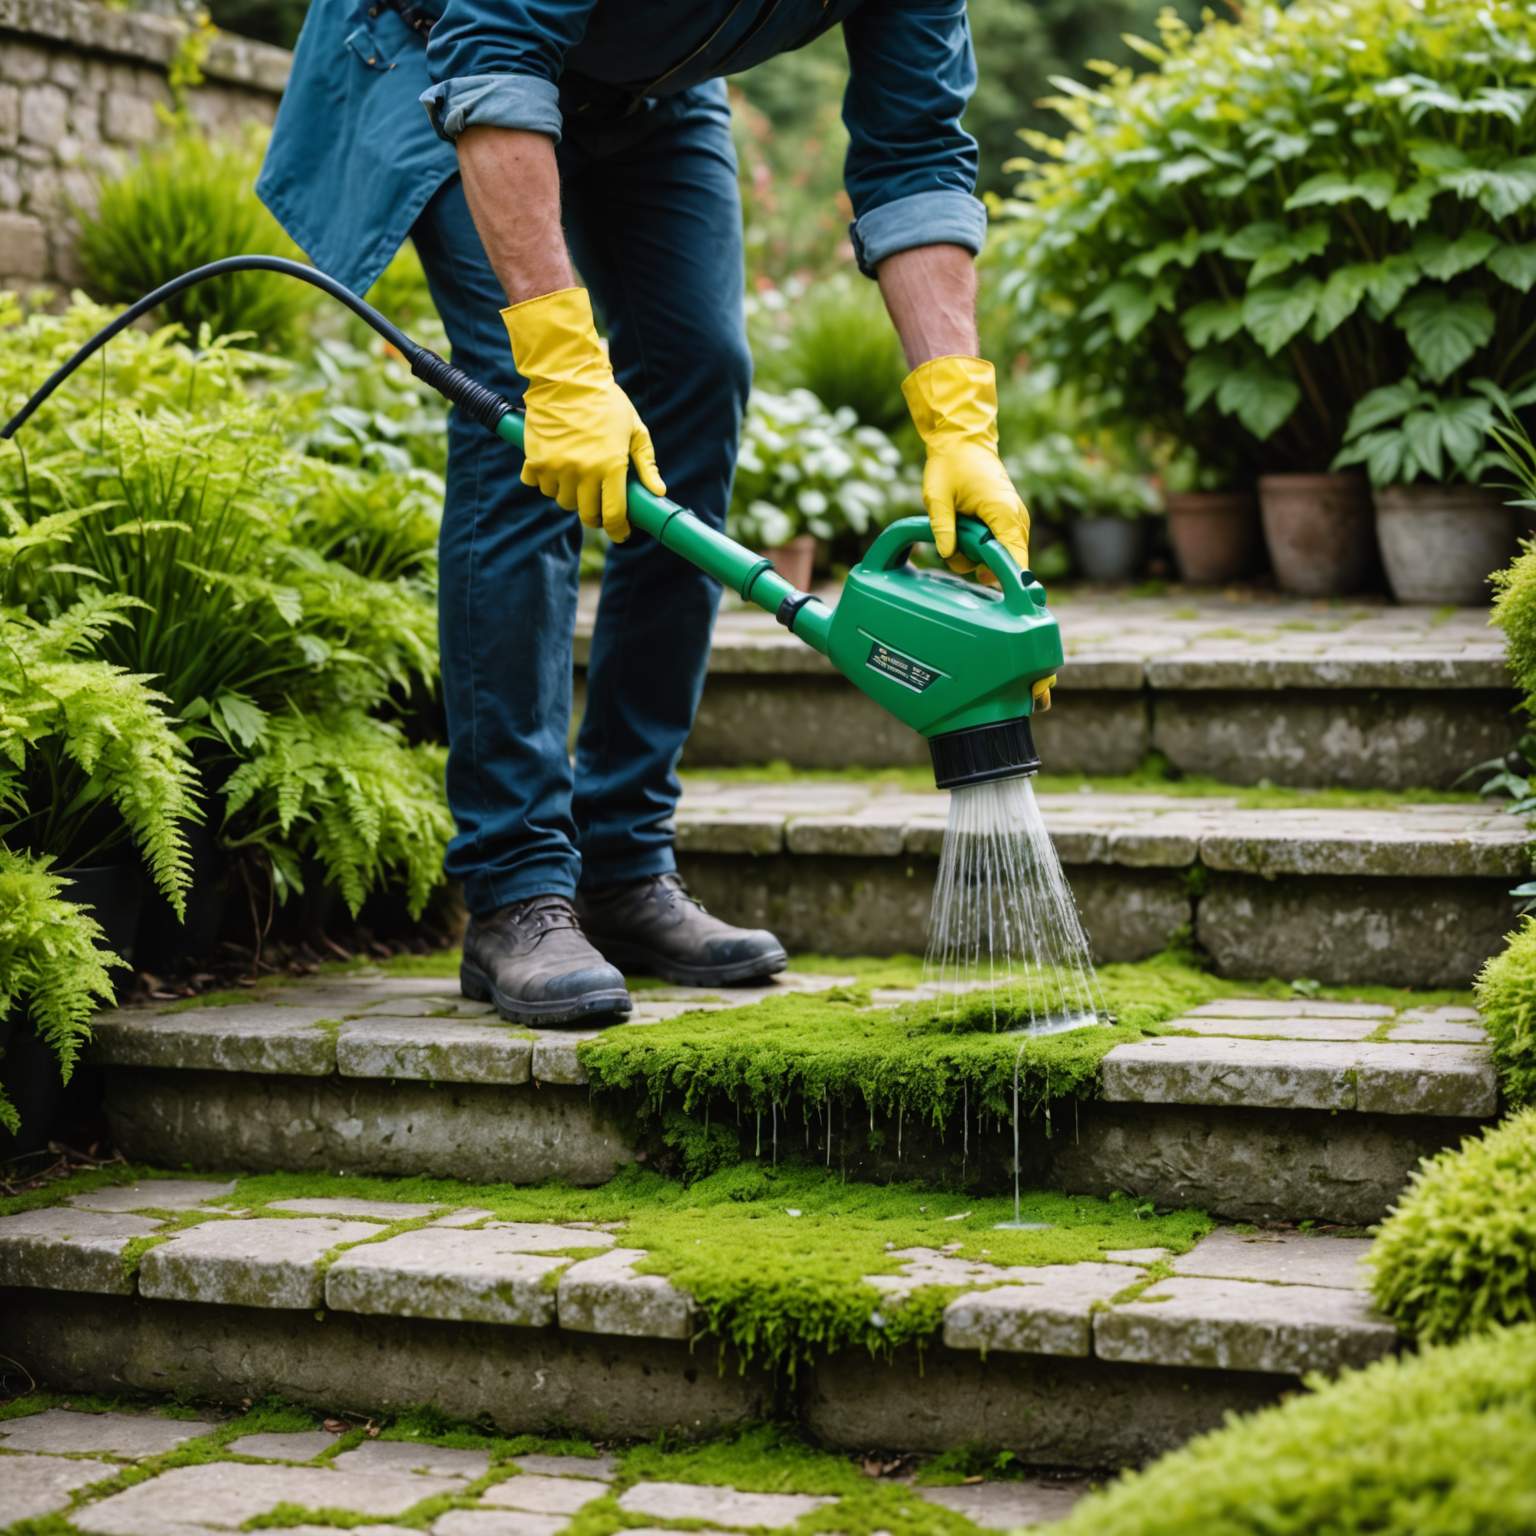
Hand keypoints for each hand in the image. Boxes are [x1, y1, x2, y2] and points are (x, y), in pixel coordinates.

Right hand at [501, 287, 664, 540]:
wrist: (566, 376)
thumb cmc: (606, 401)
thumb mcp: (634, 429)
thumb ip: (646, 464)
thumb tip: (659, 493)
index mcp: (611, 466)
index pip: (614, 515)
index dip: (618, 530)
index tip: (621, 534)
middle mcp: (583, 472)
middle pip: (587, 515)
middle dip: (595, 514)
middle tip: (598, 503)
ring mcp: (557, 468)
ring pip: (562, 501)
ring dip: (570, 495)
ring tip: (577, 476)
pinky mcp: (535, 460)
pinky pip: (539, 485)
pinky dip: (547, 481)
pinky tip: (555, 465)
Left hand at [902, 354, 1029, 576]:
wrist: (963, 442)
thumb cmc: (950, 465)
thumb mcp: (937, 496)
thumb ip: (943, 526)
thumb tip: (947, 554)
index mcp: (1003, 511)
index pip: (1015, 557)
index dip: (1012, 580)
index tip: (1012, 599)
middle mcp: (1016, 518)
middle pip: (1009, 562)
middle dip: (981, 564)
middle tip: (957, 544)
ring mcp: (1015, 520)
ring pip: (1003, 556)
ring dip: (978, 555)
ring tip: (958, 530)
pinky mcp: (1008, 521)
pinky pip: (1000, 546)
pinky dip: (981, 547)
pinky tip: (965, 532)